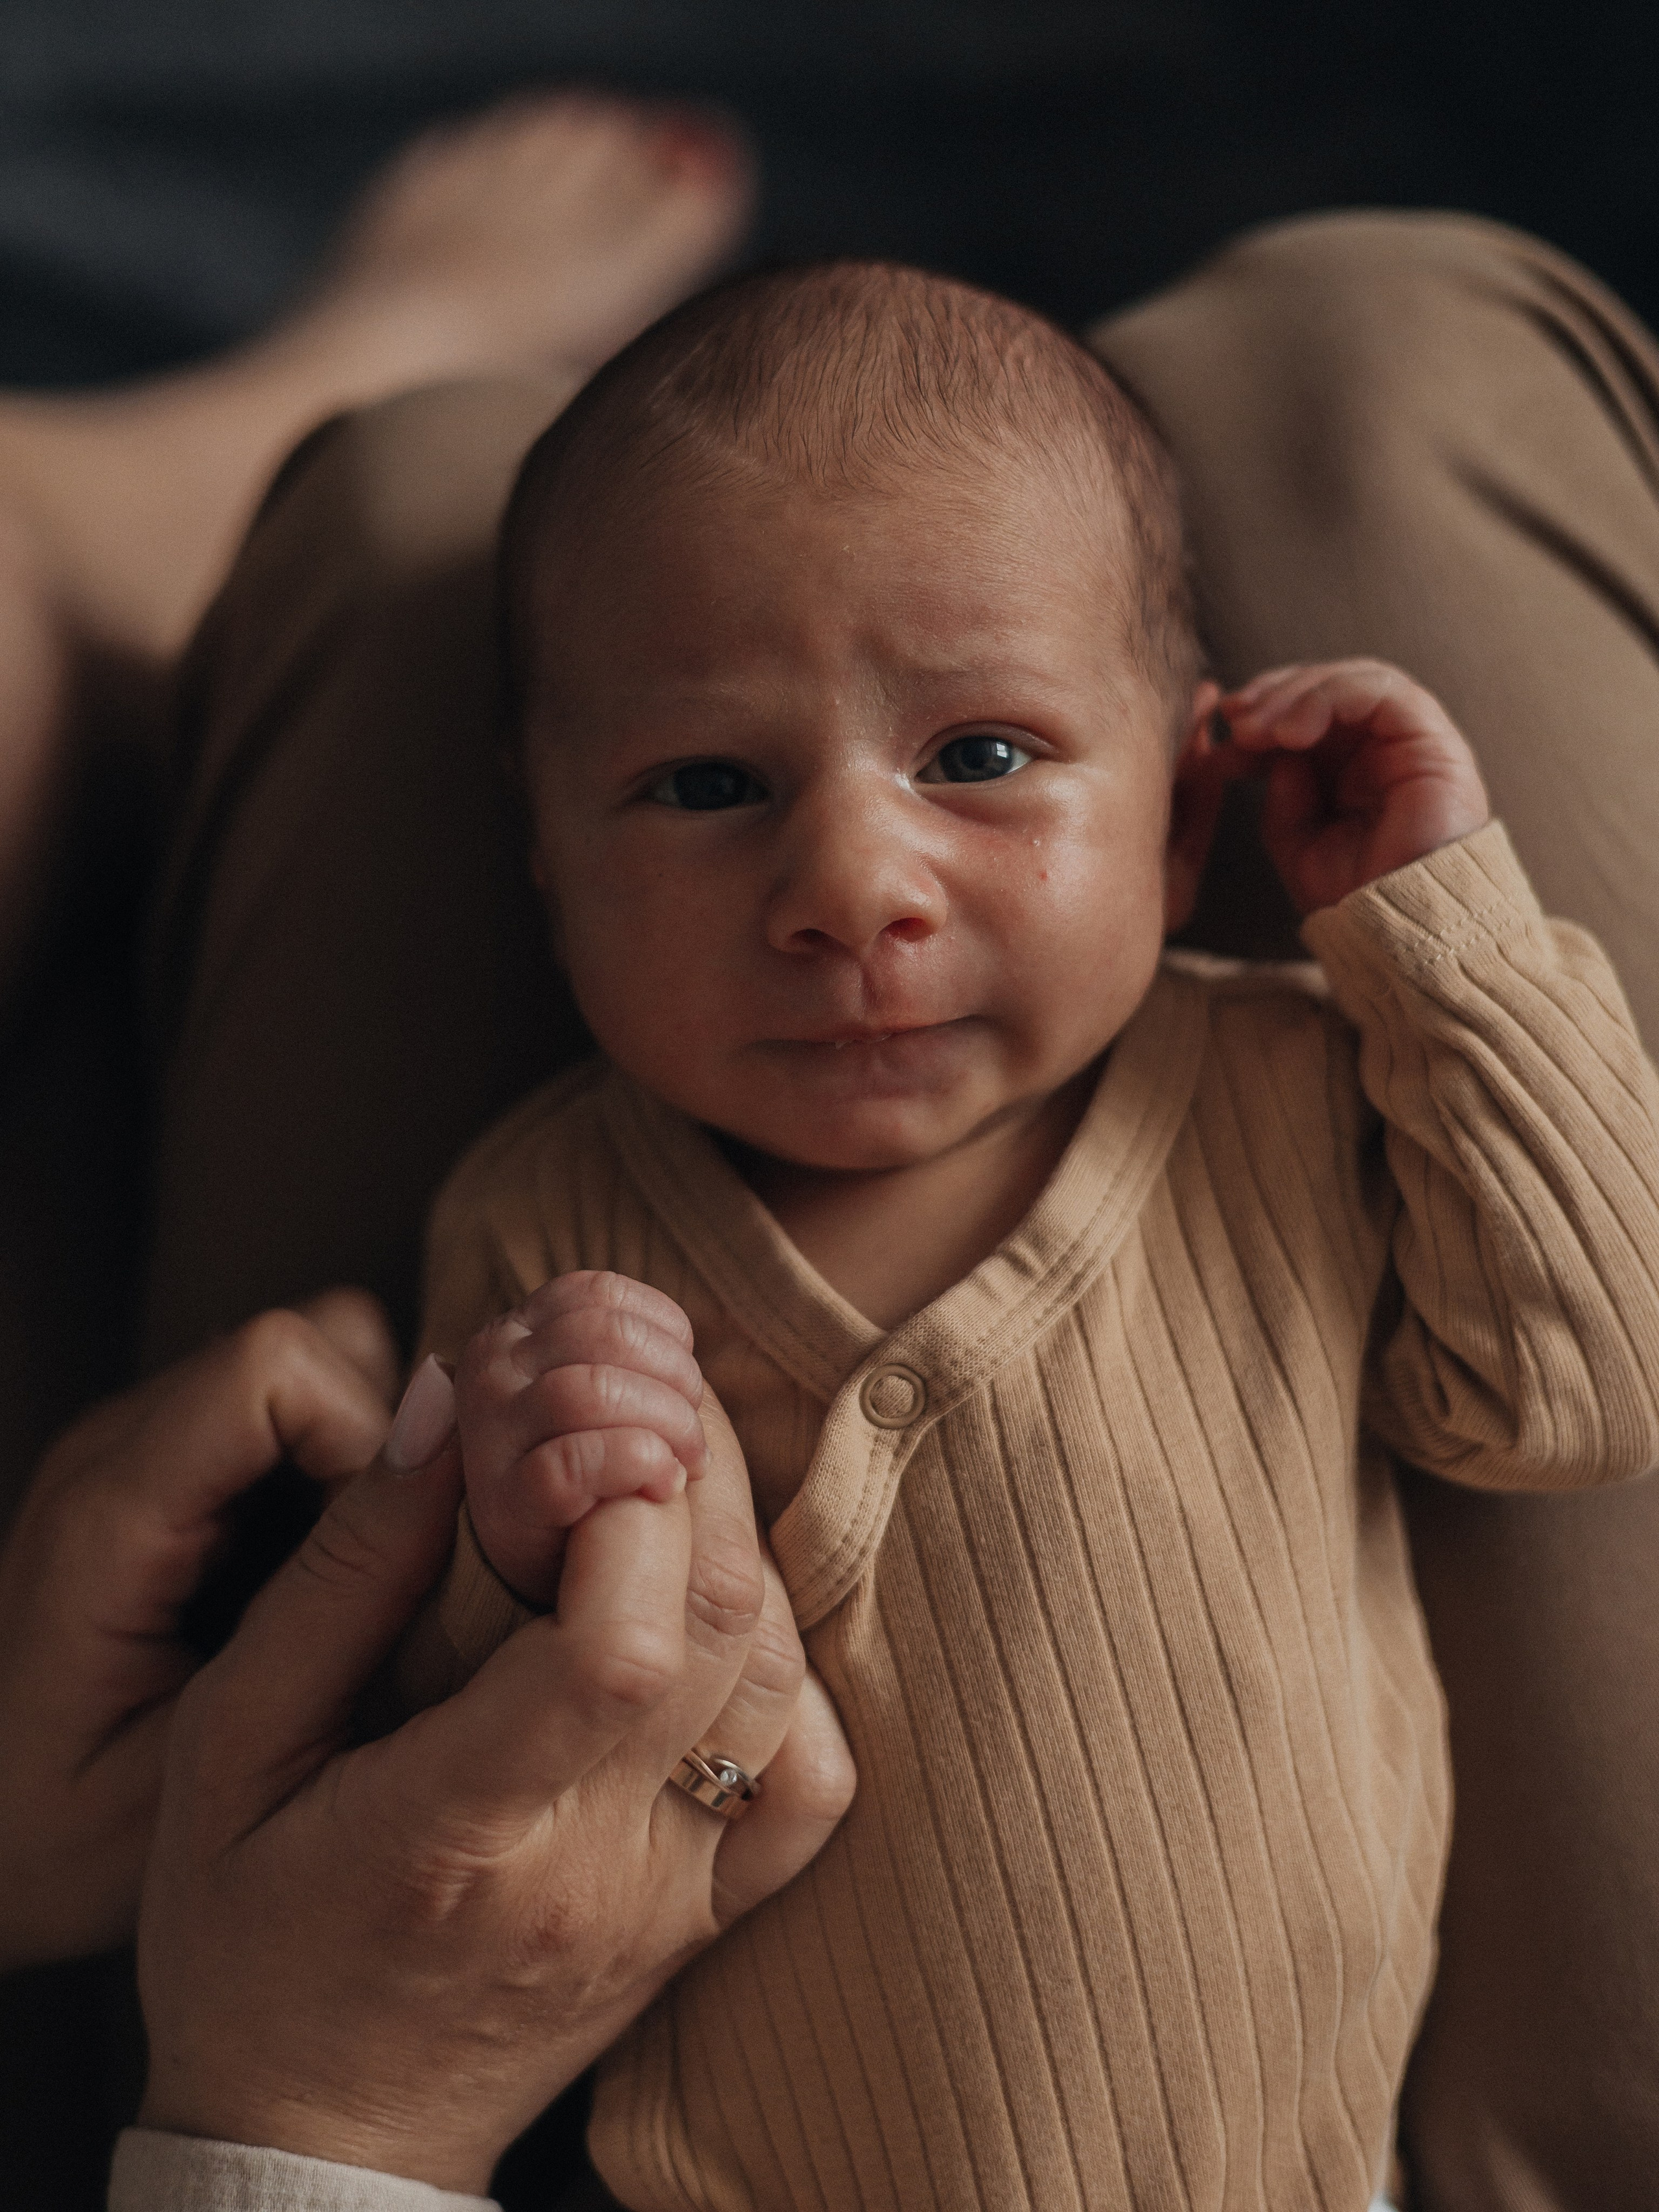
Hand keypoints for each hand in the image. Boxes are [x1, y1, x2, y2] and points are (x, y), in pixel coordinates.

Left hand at [0, 1294, 394, 1972]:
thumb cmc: (59, 1836)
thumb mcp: (187, 1776)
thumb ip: (307, 1634)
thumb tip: (439, 1509)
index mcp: (107, 1518)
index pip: (271, 1366)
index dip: (366, 1437)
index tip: (397, 1551)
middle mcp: (116, 1447)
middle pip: (310, 1345)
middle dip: (386, 1447)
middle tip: (397, 1573)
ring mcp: (140, 1444)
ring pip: (318, 1358)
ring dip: (371, 1455)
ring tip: (365, 1573)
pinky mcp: (169, 1461)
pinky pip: (296, 1403)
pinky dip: (344, 1466)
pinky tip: (334, 1567)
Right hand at [136, 1359, 852, 2193]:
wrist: (318, 2143)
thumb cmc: (245, 1940)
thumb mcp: (227, 1749)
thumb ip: (340, 1576)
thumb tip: (441, 1405)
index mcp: (457, 1827)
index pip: (614, 1649)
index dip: (627, 1502)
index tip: (577, 1416)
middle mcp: (595, 1867)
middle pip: (716, 1627)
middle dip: (691, 1471)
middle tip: (630, 1395)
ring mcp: (672, 1896)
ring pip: (773, 1682)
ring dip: (737, 1544)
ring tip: (661, 1471)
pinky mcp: (709, 1916)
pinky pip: (811, 1784)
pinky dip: (789, 1671)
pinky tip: (718, 1615)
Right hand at [457, 1270, 708, 1603]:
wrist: (553, 1583)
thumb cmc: (603, 1476)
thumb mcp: (611, 1393)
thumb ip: (629, 1354)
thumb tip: (676, 1337)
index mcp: (517, 1331)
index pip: (598, 1295)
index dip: (663, 1335)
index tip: (684, 1386)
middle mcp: (490, 1368)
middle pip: (604, 1334)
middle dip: (674, 1382)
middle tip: (694, 1439)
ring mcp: (489, 1434)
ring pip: (591, 1390)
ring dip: (664, 1425)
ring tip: (685, 1465)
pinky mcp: (504, 1502)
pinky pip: (575, 1461)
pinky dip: (635, 1465)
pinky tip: (663, 1487)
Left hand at [1220, 657, 1489, 912]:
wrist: (1397, 932)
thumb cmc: (1354, 896)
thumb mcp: (1297, 842)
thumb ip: (1283, 793)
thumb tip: (1273, 750)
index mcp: (1357, 765)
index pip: (1313, 708)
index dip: (1267, 707)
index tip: (1223, 725)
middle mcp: (1387, 746)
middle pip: (1331, 685)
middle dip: (1275, 693)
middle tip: (1235, 720)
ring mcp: (1414, 741)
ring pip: (1355, 680)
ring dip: (1297, 695)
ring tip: (1257, 730)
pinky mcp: (1434, 742)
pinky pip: (1383, 693)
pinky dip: (1331, 699)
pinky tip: (1292, 734)